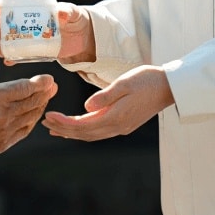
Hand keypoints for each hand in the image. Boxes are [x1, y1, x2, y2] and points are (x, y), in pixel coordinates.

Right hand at [0, 0, 95, 65]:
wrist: (83, 38)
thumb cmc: (76, 19)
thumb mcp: (73, 12)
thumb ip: (67, 11)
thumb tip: (60, 12)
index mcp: (32, 6)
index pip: (10, 2)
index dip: (0, 4)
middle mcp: (25, 20)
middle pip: (3, 21)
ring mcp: (28, 36)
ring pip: (7, 39)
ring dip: (1, 44)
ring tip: (1, 51)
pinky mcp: (32, 50)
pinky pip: (18, 54)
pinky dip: (12, 58)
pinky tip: (9, 61)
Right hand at [0, 59, 56, 202]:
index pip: (24, 88)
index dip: (40, 83)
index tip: (49, 78)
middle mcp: (2, 115)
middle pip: (32, 102)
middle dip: (45, 93)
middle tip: (52, 86)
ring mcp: (4, 132)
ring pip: (30, 116)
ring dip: (40, 106)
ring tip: (44, 98)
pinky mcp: (2, 144)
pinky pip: (24, 131)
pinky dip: (31, 121)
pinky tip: (32, 115)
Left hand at [42, 65, 173, 141]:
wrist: (169, 86)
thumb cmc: (147, 80)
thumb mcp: (124, 83)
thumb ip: (104, 96)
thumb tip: (85, 107)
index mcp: (116, 117)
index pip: (83, 124)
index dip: (64, 123)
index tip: (48, 116)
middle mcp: (117, 127)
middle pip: (84, 133)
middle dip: (63, 129)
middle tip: (44, 122)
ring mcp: (121, 127)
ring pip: (91, 134)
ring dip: (72, 132)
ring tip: (55, 128)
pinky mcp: (124, 124)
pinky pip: (99, 131)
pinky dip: (85, 129)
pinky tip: (77, 125)